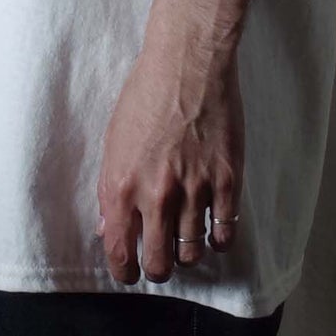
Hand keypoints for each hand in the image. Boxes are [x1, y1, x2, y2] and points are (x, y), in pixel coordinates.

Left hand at [94, 18, 244, 285]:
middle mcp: (156, 195)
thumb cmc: (145, 95)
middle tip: (159, 261)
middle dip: (157, 269)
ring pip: (192, 253)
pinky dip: (218, 241)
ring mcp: (195, 190)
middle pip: (158, 263)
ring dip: (187, 254)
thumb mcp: (113, 141)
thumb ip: (110, 189)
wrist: (188, 63)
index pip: (119, 252)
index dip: (124, 272)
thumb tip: (109, 228)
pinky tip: (213, 233)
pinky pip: (224, 233)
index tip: (129, 273)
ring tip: (185, 243)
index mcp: (121, 185)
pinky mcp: (227, 181)